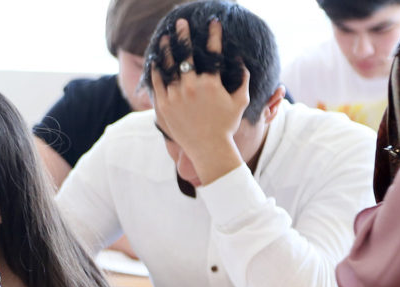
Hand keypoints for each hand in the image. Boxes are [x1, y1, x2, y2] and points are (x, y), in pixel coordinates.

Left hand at [151, 18, 248, 183]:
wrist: (208, 149)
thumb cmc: (226, 126)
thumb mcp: (240, 101)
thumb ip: (243, 79)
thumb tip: (241, 59)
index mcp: (211, 84)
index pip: (213, 53)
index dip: (214, 35)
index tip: (213, 23)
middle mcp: (192, 87)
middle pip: (186, 55)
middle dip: (184, 36)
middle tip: (182, 23)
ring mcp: (176, 96)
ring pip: (168, 67)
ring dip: (167, 50)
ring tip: (166, 38)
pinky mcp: (164, 106)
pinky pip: (157, 84)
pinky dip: (156, 71)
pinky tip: (156, 61)